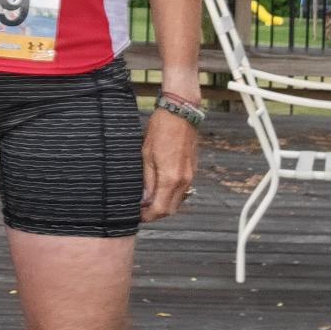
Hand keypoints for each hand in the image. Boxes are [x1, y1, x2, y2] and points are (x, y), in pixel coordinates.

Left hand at [140, 108, 197, 222]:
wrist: (180, 113)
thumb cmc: (161, 129)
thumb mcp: (146, 154)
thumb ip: (147, 180)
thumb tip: (144, 198)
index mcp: (171, 178)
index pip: (160, 209)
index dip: (148, 216)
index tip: (138, 215)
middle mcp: (184, 180)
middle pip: (171, 209)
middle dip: (156, 214)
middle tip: (141, 210)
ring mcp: (190, 176)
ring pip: (178, 201)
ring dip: (164, 205)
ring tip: (148, 200)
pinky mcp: (192, 170)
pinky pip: (183, 190)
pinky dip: (171, 195)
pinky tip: (160, 189)